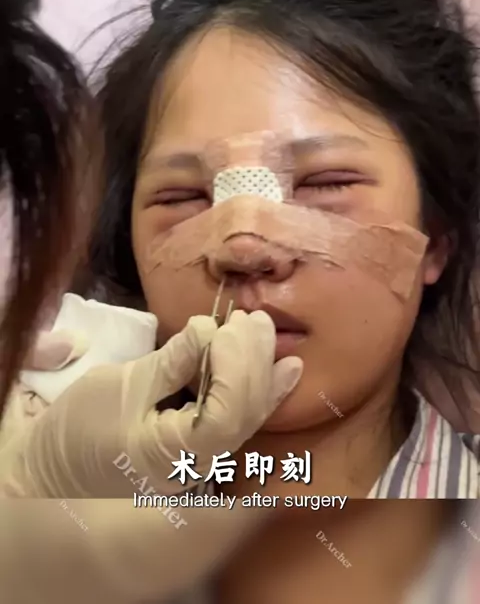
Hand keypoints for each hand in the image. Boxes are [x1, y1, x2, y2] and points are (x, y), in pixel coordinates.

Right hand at [0, 308, 302, 496]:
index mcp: (178, 453)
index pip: (227, 414)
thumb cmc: (81, 431)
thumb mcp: (122, 388)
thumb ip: (172, 363)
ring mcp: (207, 456)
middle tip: (252, 318)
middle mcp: (203, 461)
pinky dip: (264, 389)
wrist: (57, 470)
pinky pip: (241, 416)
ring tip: (264, 328)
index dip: (236, 368)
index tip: (227, 328)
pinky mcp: (204, 441)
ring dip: (260, 368)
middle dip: (253, 361)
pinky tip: (286, 368)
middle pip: (245, 412)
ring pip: (249, 414)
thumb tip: (208, 329)